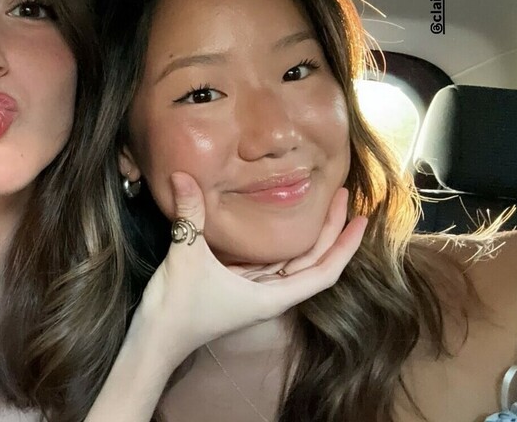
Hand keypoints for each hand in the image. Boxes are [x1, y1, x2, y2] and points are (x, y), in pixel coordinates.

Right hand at [136, 171, 366, 359]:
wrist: (153, 341)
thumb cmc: (178, 309)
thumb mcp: (186, 257)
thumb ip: (190, 215)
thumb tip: (183, 174)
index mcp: (272, 296)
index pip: (324, 271)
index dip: (345, 246)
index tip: (363, 220)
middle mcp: (269, 294)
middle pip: (312, 262)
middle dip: (331, 231)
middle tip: (344, 195)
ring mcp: (253, 291)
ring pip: (291, 262)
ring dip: (308, 236)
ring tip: (320, 203)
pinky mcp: (235, 286)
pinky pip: (267, 262)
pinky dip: (279, 242)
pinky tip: (278, 221)